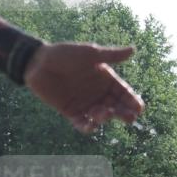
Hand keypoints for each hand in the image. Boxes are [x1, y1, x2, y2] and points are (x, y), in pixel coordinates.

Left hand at [24, 42, 144, 133]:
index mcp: (106, 80)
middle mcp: (98, 93)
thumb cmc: (65, 54)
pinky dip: (87, 127)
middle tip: (129, 117)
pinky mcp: (71, 112)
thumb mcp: (90, 53)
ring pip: (101, 116)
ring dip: (105, 117)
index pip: (124, 93)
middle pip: (117, 107)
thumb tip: (133, 49)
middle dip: (124, 113)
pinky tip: (90, 126)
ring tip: (104, 113)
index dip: (132, 101)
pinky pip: (82, 123)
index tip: (139, 108)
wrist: (37, 62)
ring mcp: (86, 104)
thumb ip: (111, 55)